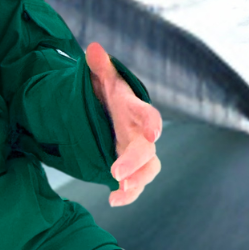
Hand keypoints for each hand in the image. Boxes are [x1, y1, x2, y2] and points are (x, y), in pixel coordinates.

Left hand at [85, 41, 162, 207]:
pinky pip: (135, 185)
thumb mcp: (100, 78)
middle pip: (147, 150)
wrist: (105, 111)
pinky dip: (127, 195)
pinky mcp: (130, 167)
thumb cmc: (106, 93)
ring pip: (147, 170)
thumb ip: (99, 66)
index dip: (152, 123)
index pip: (149, 116)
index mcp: (134, 110)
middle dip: (135, 162)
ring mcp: (136, 152)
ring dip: (137, 182)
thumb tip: (93, 48)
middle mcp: (140, 133)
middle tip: (117, 173)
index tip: (154, 133)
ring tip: (121, 191)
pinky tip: (112, 201)